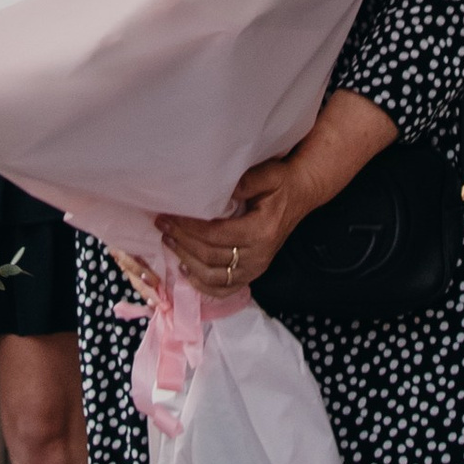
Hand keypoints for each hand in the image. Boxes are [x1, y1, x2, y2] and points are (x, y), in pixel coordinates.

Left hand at [157, 150, 312, 299]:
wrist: (301, 195)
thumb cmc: (281, 183)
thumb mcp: (268, 174)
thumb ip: (246, 181)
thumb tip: (217, 188)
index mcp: (261, 232)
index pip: (217, 235)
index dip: (190, 227)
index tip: (170, 215)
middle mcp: (259, 256)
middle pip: (211, 256)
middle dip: (183, 241)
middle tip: (163, 225)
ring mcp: (256, 268)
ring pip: (213, 276)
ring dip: (187, 261)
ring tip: (169, 242)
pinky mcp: (252, 273)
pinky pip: (223, 288)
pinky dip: (201, 284)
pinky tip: (185, 269)